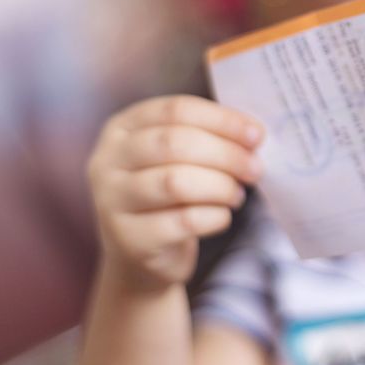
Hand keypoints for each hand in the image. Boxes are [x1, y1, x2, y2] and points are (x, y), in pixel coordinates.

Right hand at [87, 95, 263, 288]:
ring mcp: (112, 201)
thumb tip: (253, 133)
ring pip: (175, 183)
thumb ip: (206, 137)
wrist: (140, 255)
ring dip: (220, 186)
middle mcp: (108, 160)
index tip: (257, 135)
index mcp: (122, 127)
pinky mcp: (129, 240)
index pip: (176, 110)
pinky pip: (182, 222)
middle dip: (225, 154)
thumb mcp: (176, 157)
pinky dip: (213, 216)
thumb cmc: (167, 195)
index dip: (222, 120)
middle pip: (173, 143)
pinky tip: (222, 216)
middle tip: (255, 168)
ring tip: (237, 195)